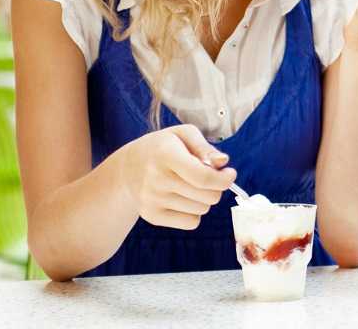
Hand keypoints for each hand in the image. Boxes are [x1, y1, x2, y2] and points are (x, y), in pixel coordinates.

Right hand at [118, 124, 236, 229]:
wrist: (127, 169)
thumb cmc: (162, 147)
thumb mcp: (182, 134)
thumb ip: (205, 147)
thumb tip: (223, 162)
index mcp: (166, 154)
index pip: (203, 177)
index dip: (224, 179)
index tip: (230, 173)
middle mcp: (157, 179)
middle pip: (208, 196)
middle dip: (217, 187)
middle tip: (210, 177)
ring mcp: (153, 200)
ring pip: (202, 210)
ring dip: (204, 199)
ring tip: (191, 185)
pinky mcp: (152, 216)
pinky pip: (191, 223)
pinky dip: (194, 212)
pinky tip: (184, 198)